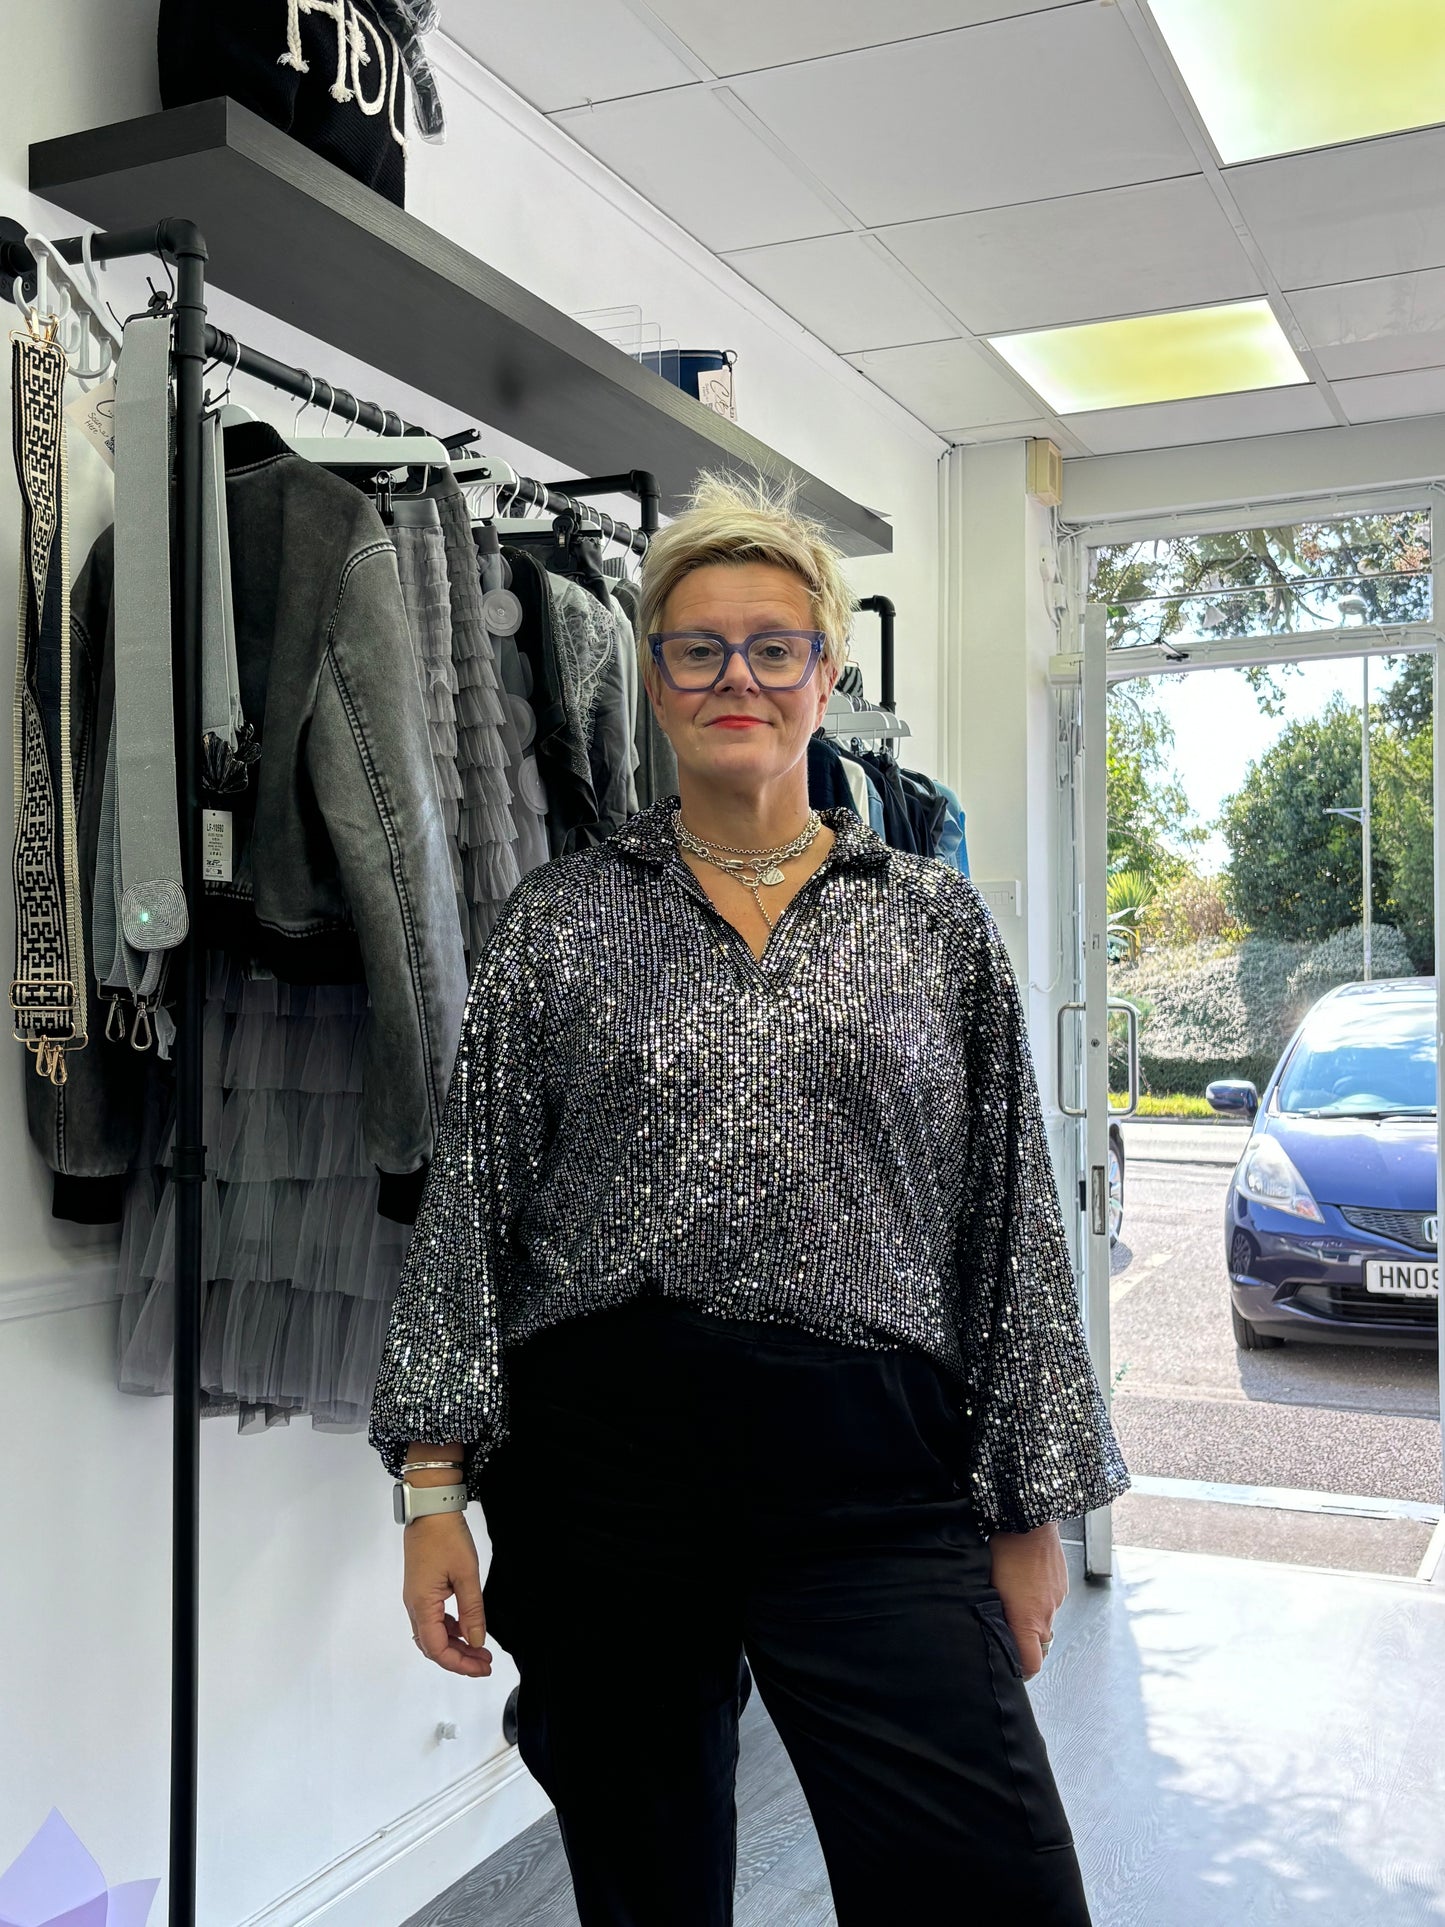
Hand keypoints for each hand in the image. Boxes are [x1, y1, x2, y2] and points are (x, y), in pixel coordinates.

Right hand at [402, 1513, 492, 1676]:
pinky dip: (450, 1628)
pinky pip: (433, 1618)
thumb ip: (472, 1611)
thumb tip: (476, 1641)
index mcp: (422, 1605)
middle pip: (433, 1646)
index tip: (482, 1667)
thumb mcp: (466, 1575)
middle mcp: (414, 1606)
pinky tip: (468, 1628)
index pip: (437, 1649)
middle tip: (485, 1663)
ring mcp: (416, 1597)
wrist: (430, 1509)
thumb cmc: (447, 1537)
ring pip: (433, 1634)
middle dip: (459, 1659)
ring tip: (481, 1650)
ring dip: (456, 1644)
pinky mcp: (421, 1589)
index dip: (459, 1663)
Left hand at [988, 1520, 1067, 1680]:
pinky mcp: (1062, 1585)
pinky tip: (1025, 1581)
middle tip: (1007, 1626)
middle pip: (1039, 1645)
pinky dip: (1039, 1599)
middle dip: (1024, 1641)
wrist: (1031, 1519)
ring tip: (1014, 1597)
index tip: (1011, 1668)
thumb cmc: (1004, 1549)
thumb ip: (992, 1615)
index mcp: (1028, 1620)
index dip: (1020, 1671)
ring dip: (1032, 1616)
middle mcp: (1047, 1614)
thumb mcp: (988, 1586)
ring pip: (1045, 1621)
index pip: (1032, 1665)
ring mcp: (1058, 1599)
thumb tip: (988, 1631)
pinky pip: (1051, 1602)